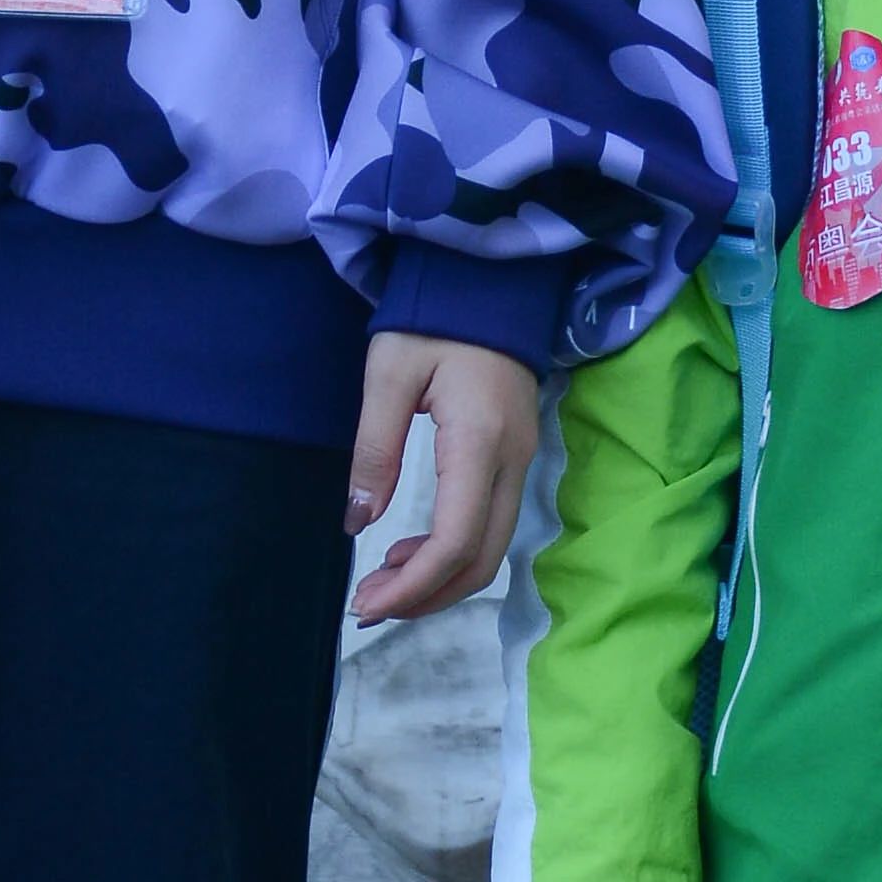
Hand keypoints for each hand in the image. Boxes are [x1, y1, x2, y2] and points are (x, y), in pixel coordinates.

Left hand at [344, 330, 537, 622]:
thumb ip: (374, 449)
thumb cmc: (434, 316)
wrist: (491, 278)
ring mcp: (522, 460)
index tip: (365, 603)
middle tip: (368, 602)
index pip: (455, 542)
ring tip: (383, 581)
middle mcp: (512, 461)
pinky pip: (492, 525)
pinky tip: (411, 549)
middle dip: (425, 596)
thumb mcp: (388, 372)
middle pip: (482, 561)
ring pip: (491, 549)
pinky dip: (454, 553)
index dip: (413, 587)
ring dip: (439, 579)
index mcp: (478, 443)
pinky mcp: (517, 457)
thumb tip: (358, 521)